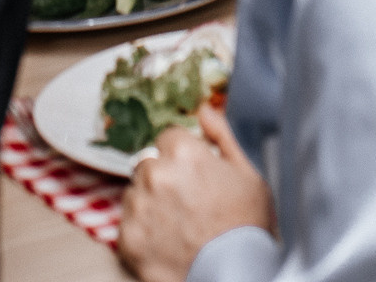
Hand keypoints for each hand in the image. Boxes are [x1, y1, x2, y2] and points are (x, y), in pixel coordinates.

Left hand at [117, 103, 274, 281]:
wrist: (236, 276)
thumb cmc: (246, 227)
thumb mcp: (248, 174)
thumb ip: (223, 135)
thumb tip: (204, 110)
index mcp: (182, 153)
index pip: (168, 138)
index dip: (182, 156)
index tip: (193, 175)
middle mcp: (154, 175)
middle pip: (148, 164)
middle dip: (163, 178)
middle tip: (187, 203)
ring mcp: (138, 208)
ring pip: (136, 194)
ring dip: (151, 204)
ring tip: (179, 225)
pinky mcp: (127, 239)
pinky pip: (128, 225)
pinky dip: (143, 233)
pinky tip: (167, 242)